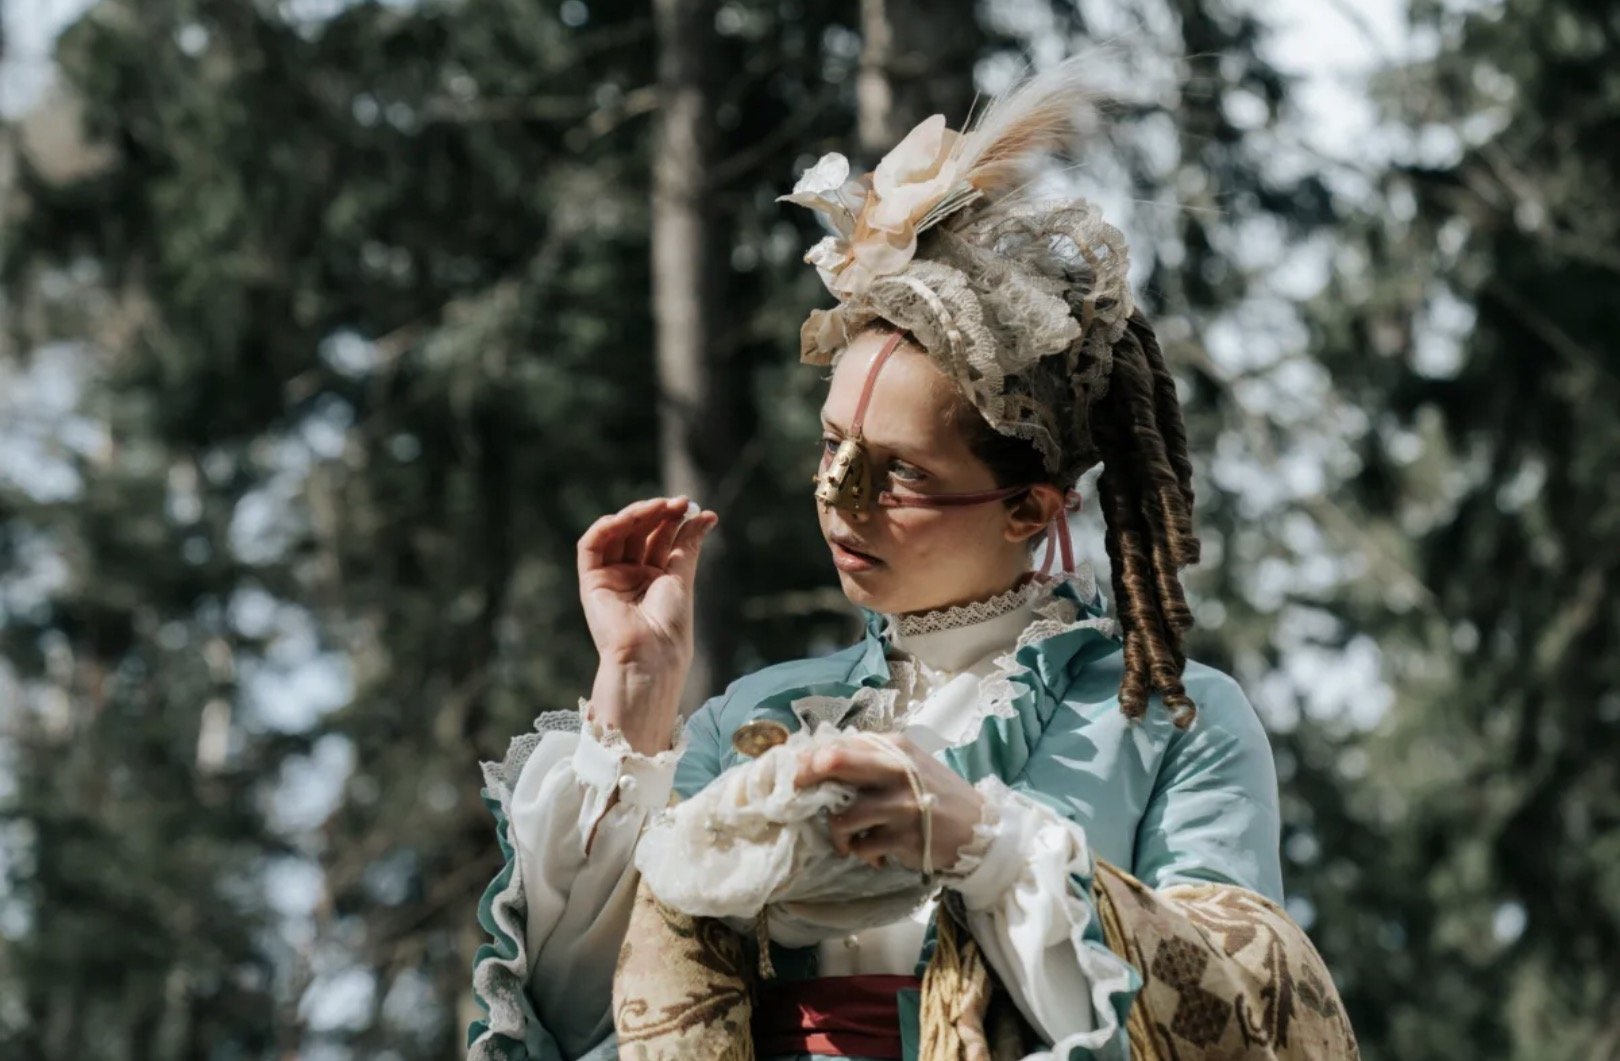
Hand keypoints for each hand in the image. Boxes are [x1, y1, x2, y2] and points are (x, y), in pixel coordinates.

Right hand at [578, 496, 718, 752]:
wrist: (650, 656)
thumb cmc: (670, 626)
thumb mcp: (682, 577)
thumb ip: (687, 544)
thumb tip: (706, 515)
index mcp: (654, 579)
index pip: (659, 538)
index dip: (672, 519)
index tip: (692, 505)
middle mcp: (630, 576)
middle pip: (639, 533)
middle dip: (657, 513)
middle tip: (679, 502)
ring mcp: (610, 578)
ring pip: (617, 534)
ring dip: (635, 515)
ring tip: (658, 506)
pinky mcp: (591, 582)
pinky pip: (590, 547)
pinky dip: (604, 528)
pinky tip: (624, 518)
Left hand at [794, 732, 985, 873]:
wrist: (980, 830)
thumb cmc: (939, 795)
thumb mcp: (910, 765)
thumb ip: (873, 760)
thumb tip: (822, 760)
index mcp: (895, 747)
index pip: (841, 744)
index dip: (810, 758)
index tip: (797, 773)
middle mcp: (896, 770)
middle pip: (835, 761)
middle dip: (805, 777)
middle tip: (795, 794)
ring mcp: (900, 805)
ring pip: (842, 817)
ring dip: (838, 835)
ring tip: (848, 842)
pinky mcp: (903, 837)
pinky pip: (862, 847)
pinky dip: (862, 853)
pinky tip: (876, 854)